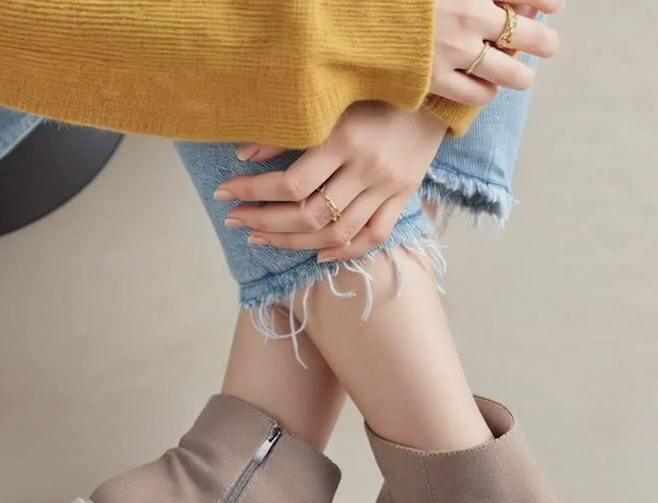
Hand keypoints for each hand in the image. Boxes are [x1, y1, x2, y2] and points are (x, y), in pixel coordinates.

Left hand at [216, 104, 449, 261]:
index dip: (253, 192)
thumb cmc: (374, 93)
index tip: (225, 194)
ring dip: (295, 242)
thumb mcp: (331, 101)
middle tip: (236, 221)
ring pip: (337, 232)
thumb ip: (289, 129)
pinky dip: (343, 250)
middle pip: (310, 214)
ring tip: (263, 239)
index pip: (291, 182)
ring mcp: (387, 189)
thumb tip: (244, 155)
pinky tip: (316, 254)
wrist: (433, 95)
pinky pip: (373, 237)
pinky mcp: (402, 198)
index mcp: (344, 140)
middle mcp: (366, 169)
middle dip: (266, 222)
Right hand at [430, 0, 559, 104]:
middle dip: (543, 41)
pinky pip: (476, 93)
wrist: (346, 11)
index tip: (556, 5)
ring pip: (507, 72)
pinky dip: (487, 92)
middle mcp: (467, 14)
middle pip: (522, 33)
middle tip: (549, 45)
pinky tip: (488, 88)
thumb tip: (502, 6)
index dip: (543, 0)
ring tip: (525, 78)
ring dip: (522, 76)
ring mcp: (452, 48)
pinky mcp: (434, 77)